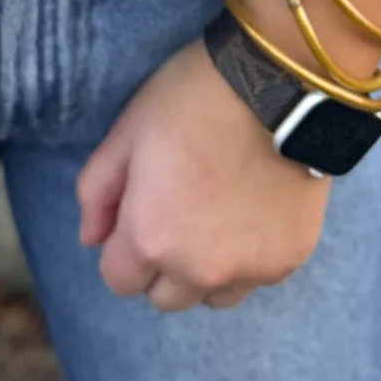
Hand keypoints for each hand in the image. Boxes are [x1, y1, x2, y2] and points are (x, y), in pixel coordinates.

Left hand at [76, 38, 329, 312]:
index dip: (122, 246)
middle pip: (165, 297)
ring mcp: (250, 270)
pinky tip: (251, 208)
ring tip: (215, 213)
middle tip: (177, 209)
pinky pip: (256, 277)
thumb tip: (91, 239)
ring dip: (205, 269)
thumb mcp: (128, 131)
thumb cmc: (192, 99)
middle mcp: (200, 270)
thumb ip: (97, 191)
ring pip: (212, 296)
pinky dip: (247, 256)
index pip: (119, 280)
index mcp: (151, 239)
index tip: (139, 211)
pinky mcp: (289, 260)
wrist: (278, 84)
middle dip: (161, 263)